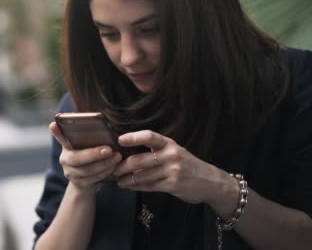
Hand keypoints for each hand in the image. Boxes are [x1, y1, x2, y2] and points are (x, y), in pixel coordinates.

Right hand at [49, 122, 122, 191]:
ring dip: (104, 164)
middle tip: (109, 149)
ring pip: (86, 170)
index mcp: (66, 145)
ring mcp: (69, 172)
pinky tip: (113, 167)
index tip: (54, 124)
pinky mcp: (77, 183)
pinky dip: (104, 173)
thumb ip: (92, 138)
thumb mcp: (91, 146)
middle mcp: (64, 158)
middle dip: (94, 154)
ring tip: (117, 157)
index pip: (59, 136)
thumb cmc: (92, 157)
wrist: (88, 181)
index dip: (56, 131)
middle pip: (76, 157)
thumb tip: (105, 130)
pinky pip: (92, 179)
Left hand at [112, 130, 232, 205]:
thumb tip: (129, 150)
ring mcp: (172, 171)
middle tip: (112, 168)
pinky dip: (136, 187)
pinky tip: (129, 186)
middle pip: (140, 160)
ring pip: (142, 175)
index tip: (119, 140)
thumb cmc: (187, 165)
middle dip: (122, 165)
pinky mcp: (172, 186)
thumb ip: (156, 150)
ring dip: (127, 179)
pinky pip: (149, 186)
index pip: (149, 136)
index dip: (133, 137)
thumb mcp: (175, 152)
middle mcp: (171, 155)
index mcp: (169, 144)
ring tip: (118, 180)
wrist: (211, 182)